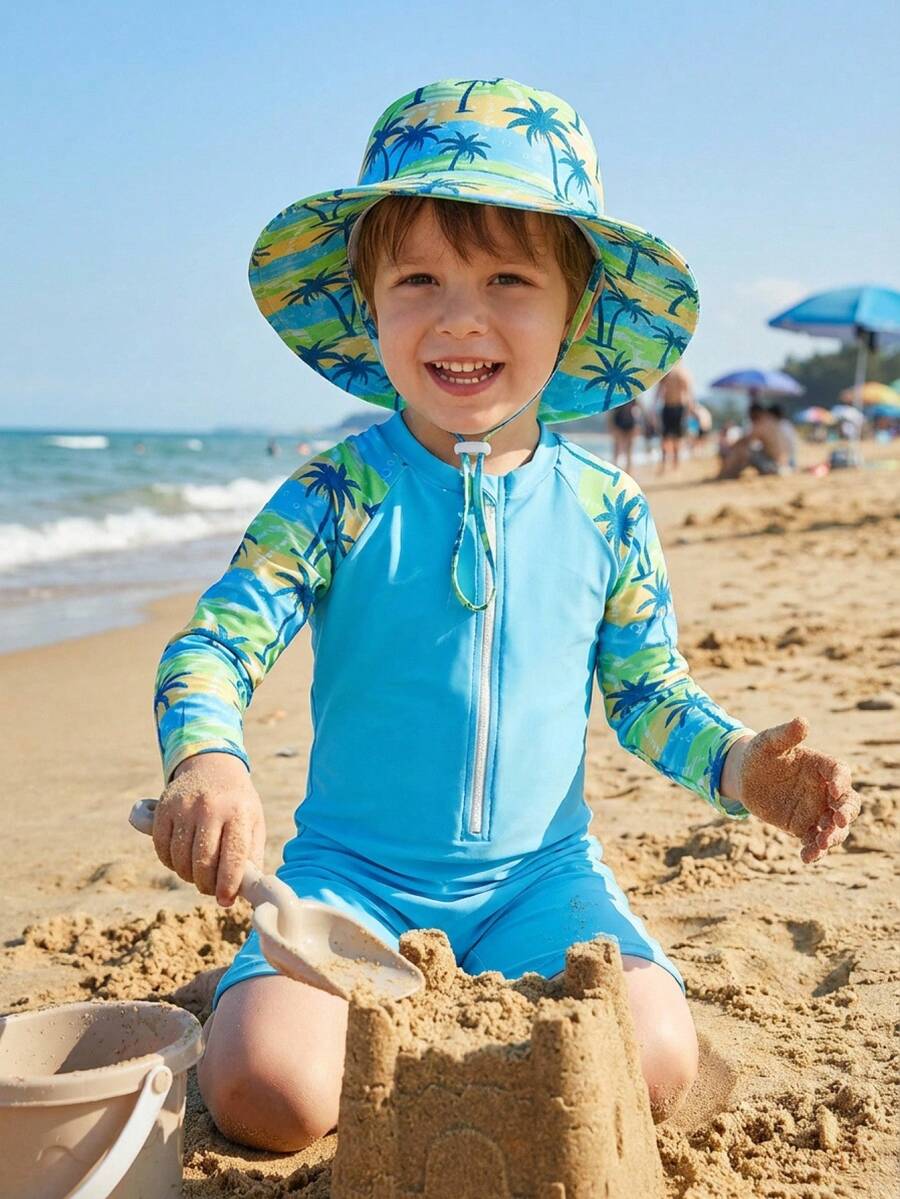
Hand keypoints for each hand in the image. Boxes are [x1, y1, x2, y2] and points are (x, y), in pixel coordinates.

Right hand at [152, 752, 265, 904]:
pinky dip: (170, 862)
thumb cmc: (237, 802)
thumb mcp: (254, 822)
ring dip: (188, 875)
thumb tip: (245, 890)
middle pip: (202, 863)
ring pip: (179, 859)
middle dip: (206, 885)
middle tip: (211, 888)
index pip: (232, 857)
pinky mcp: (163, 808)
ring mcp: (184, 807)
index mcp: (238, 812)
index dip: (228, 885)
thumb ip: (252, 855)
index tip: (226, 900)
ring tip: (198, 873)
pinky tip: (182, 860)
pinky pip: (161, 849)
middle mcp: (210, 808)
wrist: (211, 766)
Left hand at [736, 717, 859, 863]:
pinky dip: (814, 850)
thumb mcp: (768, 743)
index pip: (840, 772)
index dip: (841, 780)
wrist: (744, 777)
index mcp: (821, 766)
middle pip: (848, 803)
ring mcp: (816, 809)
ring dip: (833, 836)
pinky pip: (814, 841)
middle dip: (847, 812)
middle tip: (838, 820)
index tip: (833, 789)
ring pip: (835, 826)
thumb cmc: (759, 755)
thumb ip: (786, 735)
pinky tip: (807, 858)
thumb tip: (802, 721)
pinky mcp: (803, 826)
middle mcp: (824, 790)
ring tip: (822, 843)